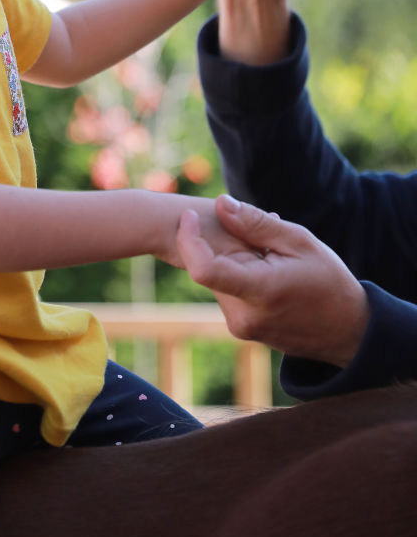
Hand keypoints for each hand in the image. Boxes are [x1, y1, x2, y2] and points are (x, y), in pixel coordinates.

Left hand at [176, 195, 369, 368]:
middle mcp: (243, 316)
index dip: (189, 238)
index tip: (190, 215)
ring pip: (217, 278)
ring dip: (232, 258)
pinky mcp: (242, 329)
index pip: (202, 269)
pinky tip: (267, 269)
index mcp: (260, 292)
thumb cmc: (329, 282)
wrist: (348, 332)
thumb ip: (257, 224)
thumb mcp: (300, 242)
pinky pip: (227, 292)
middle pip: (209, 267)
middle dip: (221, 242)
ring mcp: (241, 326)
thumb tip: (219, 204)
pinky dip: (238, 273)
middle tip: (258, 232)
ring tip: (271, 253)